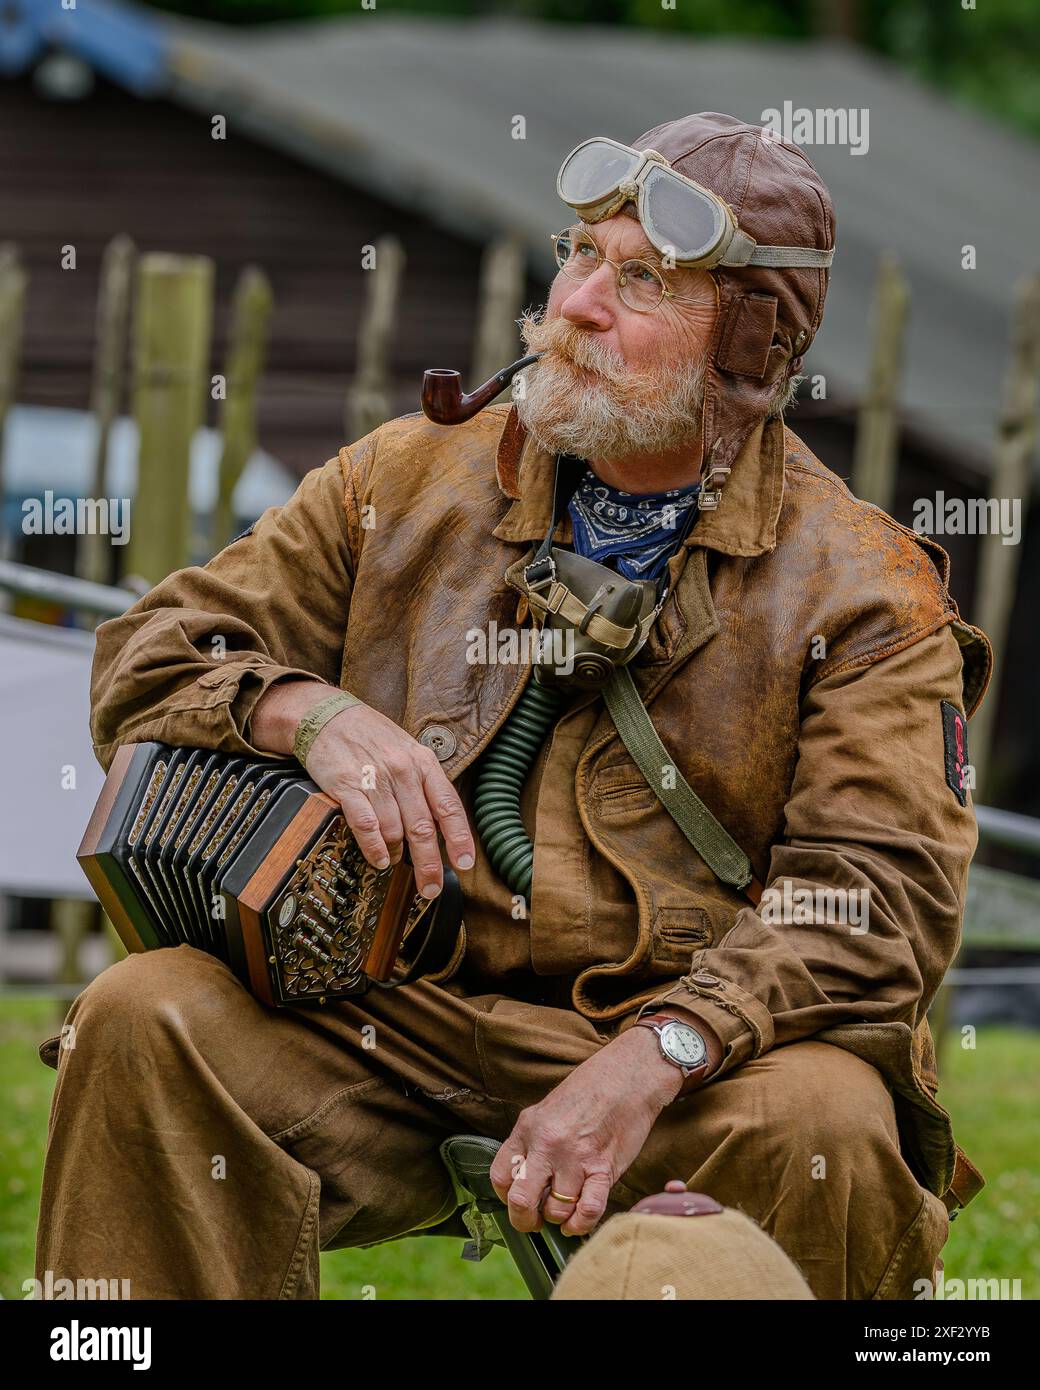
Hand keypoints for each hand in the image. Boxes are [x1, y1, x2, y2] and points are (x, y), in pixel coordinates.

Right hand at [250, 679, 474, 896]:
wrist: (327, 715)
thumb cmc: (370, 736)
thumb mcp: (407, 750)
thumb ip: (424, 784)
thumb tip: (439, 824)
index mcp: (423, 762)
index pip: (448, 806)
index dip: (459, 838)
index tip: (465, 863)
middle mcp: (403, 770)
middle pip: (423, 827)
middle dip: (429, 864)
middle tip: (431, 887)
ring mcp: (375, 778)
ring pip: (394, 829)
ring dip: (396, 853)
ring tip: (394, 862)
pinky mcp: (347, 785)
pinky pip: (366, 824)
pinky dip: (374, 848)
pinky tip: (379, 860)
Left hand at [488, 1025, 681, 1238]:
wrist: (628, 1075)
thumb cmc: (590, 1089)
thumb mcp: (548, 1109)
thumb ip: (533, 1142)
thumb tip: (526, 1178)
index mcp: (528, 1127)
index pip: (500, 1176)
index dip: (506, 1197)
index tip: (517, 1200)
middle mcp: (547, 1144)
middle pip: (520, 1201)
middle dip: (525, 1220)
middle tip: (536, 1221)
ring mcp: (575, 1157)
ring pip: (556, 1210)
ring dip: (560, 1217)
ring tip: (566, 1208)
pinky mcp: (604, 1168)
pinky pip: (587, 1210)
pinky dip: (581, 1224)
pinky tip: (579, 1220)